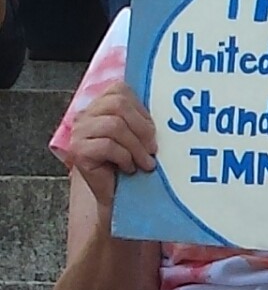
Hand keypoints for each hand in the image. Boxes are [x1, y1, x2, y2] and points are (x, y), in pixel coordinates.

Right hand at [63, 81, 157, 212]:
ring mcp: (79, 133)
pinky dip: (125, 158)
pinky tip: (129, 169)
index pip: (120, 90)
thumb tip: (168, 112)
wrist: (119, 198)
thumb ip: (144, 121)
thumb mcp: (141, 139)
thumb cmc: (133, 166)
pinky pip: (107, 146)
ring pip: (114, 126)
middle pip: (118, 104)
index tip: (152, 133)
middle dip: (142, 128)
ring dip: (136, 148)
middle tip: (152, 150)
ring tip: (145, 164)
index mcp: (100, 107)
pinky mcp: (78, 151)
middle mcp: (86, 116)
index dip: (142, 110)